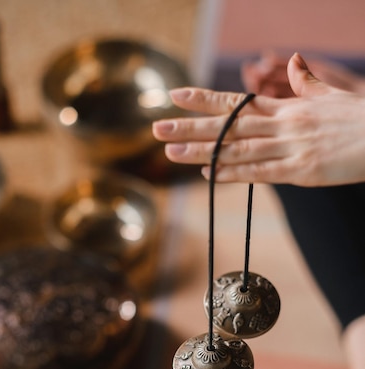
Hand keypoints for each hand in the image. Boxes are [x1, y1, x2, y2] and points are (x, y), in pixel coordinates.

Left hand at [152, 53, 364, 186]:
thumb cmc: (360, 118)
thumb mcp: (331, 95)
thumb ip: (306, 82)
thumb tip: (293, 61)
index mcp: (286, 108)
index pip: (236, 101)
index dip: (204, 98)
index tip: (175, 95)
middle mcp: (282, 125)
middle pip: (228, 126)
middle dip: (190, 127)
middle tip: (157, 128)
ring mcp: (290, 148)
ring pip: (237, 149)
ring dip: (202, 153)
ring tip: (170, 153)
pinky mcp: (302, 171)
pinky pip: (261, 172)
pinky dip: (234, 173)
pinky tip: (209, 175)